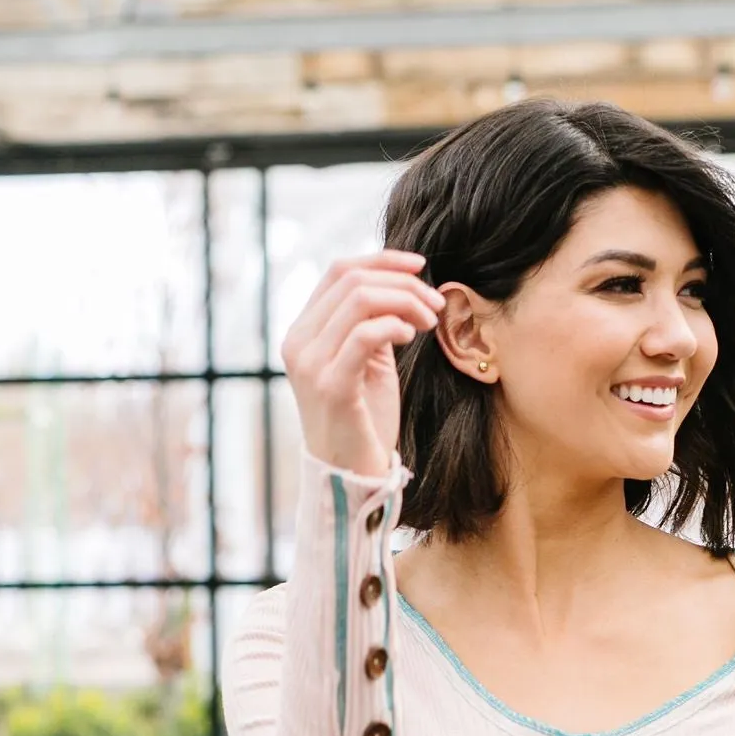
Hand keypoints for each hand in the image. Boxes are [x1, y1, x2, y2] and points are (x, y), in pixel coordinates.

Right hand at [282, 248, 441, 478]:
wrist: (352, 475)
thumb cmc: (363, 419)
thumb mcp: (366, 361)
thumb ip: (370, 322)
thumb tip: (399, 282)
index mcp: (302, 331)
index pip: (338, 271)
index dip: (382, 259)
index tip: (420, 266)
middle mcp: (298, 343)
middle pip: (352, 280)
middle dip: (403, 284)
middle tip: (435, 304)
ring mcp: (310, 364)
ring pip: (361, 300)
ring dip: (405, 302)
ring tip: (429, 321)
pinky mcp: (331, 386)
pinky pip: (364, 335)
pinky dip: (395, 326)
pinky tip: (412, 335)